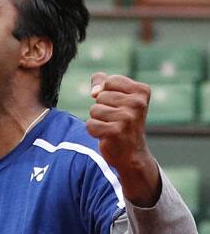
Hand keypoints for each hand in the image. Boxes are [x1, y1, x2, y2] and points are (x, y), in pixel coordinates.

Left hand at [86, 72, 159, 206]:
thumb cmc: (122, 121)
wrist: (132, 153)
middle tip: (116, 120)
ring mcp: (128, 118)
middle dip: (102, 108)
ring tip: (112, 127)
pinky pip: (90, 124)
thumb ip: (101, 82)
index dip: (106, 93)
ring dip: (98, 119)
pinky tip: (107, 136)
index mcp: (142, 91)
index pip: (110, 81)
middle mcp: (138, 103)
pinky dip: (94, 131)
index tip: (119, 105)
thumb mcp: (116, 96)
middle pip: (100, 96)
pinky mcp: (116, 131)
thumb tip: (94, 92)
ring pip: (94, 109)